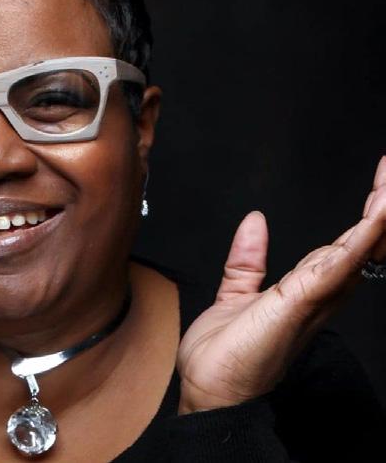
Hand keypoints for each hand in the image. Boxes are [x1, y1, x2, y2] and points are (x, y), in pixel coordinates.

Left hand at [176, 156, 385, 414]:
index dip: (363, 219)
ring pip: (353, 251)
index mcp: (304, 293)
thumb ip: (248, 260)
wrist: (210, 393)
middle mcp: (317, 297)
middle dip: (379, 209)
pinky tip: (375, 217)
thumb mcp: (235, 293)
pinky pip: (334, 267)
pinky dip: (357, 241)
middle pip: (357, 246)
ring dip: (376, 215)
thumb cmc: (224, 357)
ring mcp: (311, 301)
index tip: (378, 185)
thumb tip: (255, 219)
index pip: (341, 247)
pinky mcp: (297, 304)